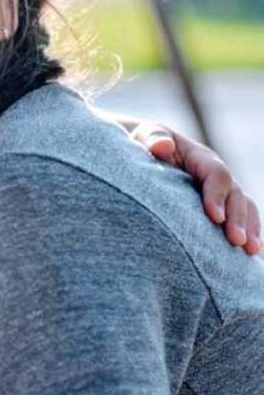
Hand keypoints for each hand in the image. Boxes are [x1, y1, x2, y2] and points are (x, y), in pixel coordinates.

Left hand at [131, 123, 260, 254]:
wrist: (146, 154)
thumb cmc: (143, 146)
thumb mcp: (145, 137)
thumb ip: (152, 139)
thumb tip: (163, 146)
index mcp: (200, 158)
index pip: (216, 174)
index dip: (217, 195)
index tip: (215, 217)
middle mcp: (217, 175)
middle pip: (235, 195)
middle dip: (238, 219)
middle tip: (237, 241)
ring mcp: (221, 192)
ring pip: (244, 209)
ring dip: (250, 230)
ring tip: (251, 251)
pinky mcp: (220, 208)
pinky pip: (241, 221)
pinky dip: (249, 236)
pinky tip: (250, 257)